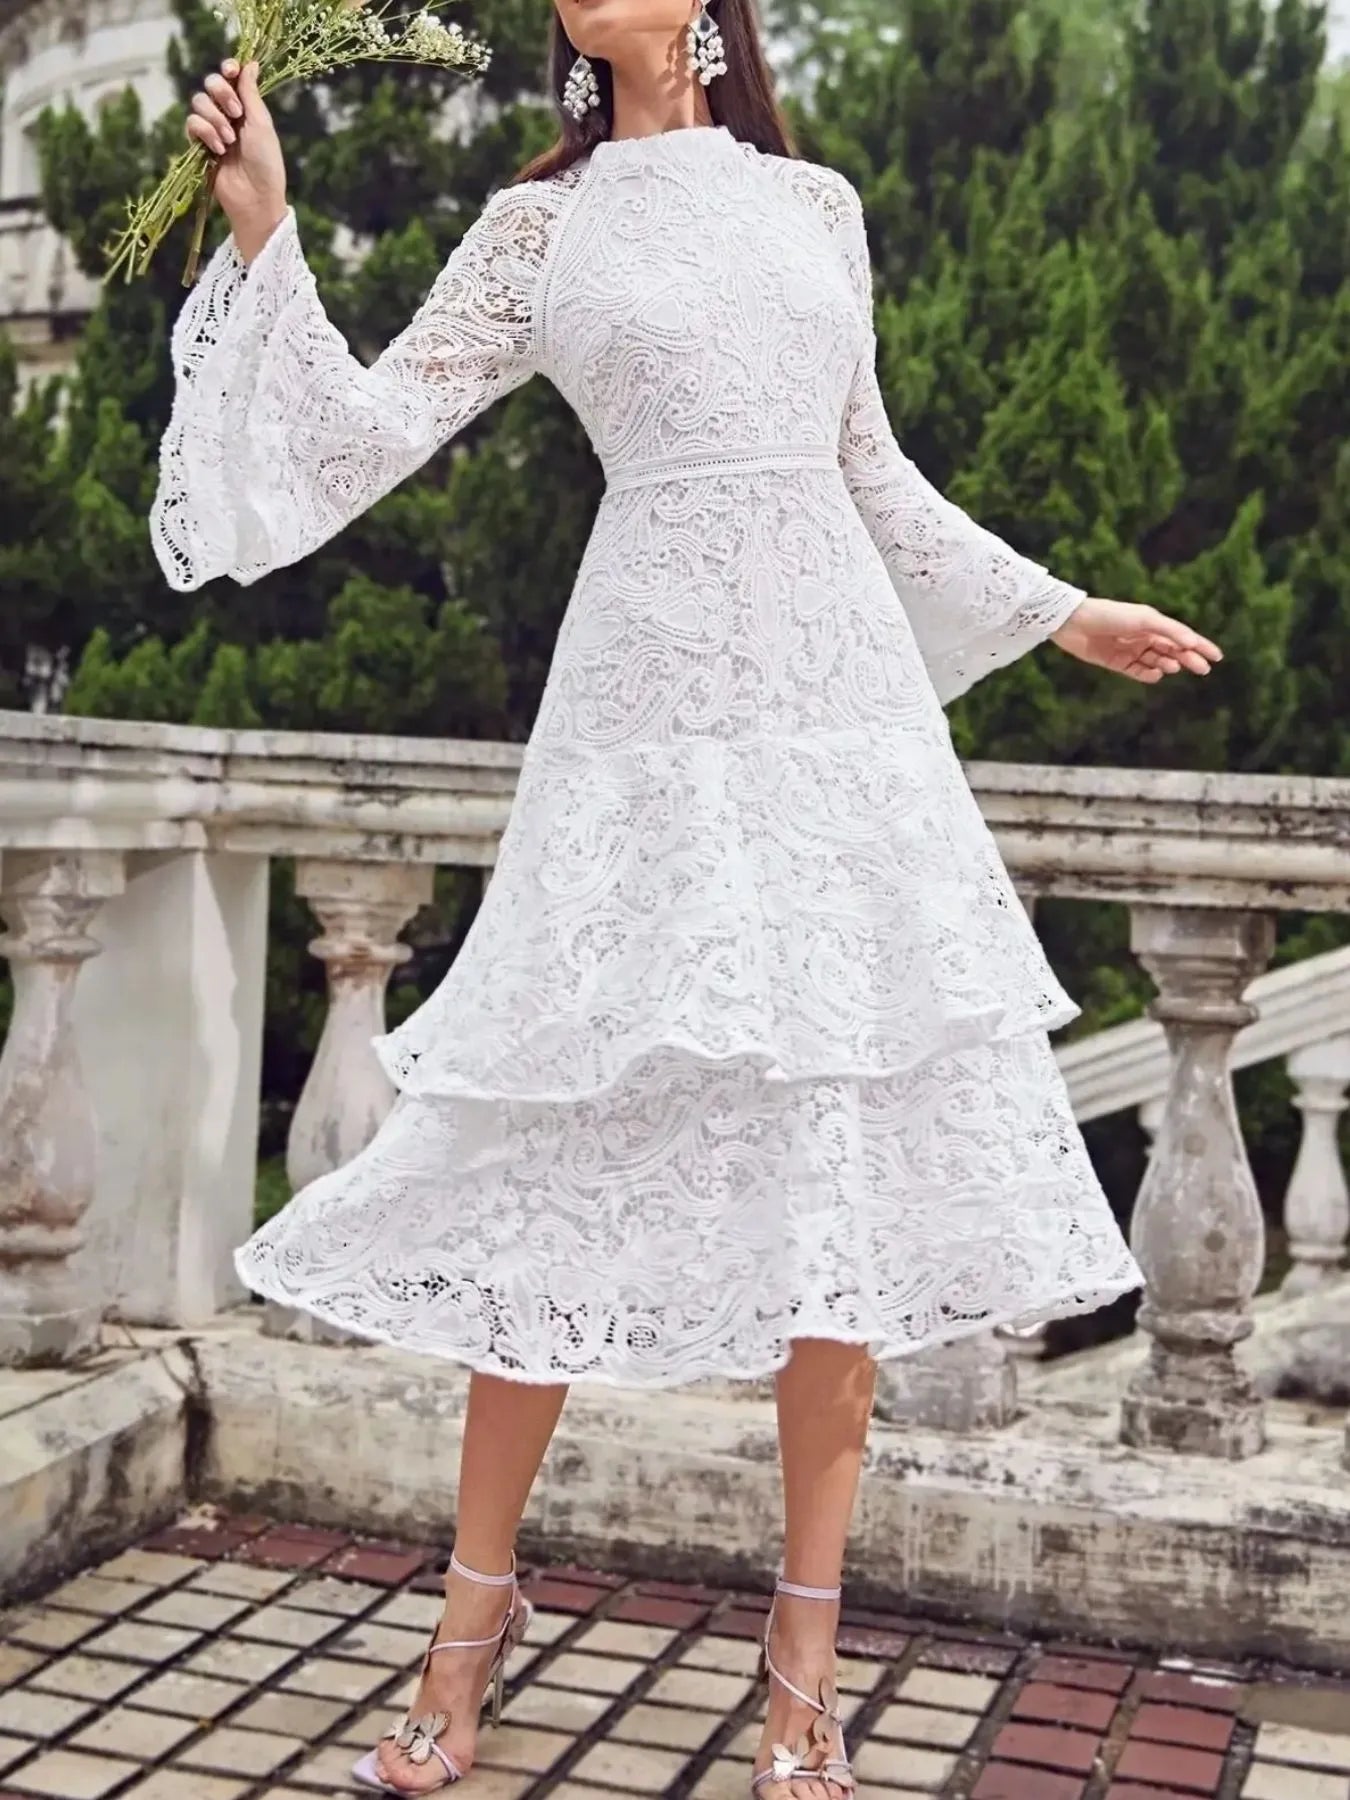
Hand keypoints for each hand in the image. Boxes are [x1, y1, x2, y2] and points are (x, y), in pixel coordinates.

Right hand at [186, 59, 286, 262]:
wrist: (255, 197)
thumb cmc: (265, 163)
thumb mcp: (261, 124)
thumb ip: (251, 93)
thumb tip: (251, 63)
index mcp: (247, 107)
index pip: (231, 77)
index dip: (228, 70)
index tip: (231, 71)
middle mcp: (228, 114)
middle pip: (211, 84)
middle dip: (222, 94)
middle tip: (237, 114)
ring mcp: (212, 128)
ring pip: (199, 103)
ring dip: (215, 119)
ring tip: (229, 141)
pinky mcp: (199, 144)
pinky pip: (191, 123)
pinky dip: (205, 133)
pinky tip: (218, 149)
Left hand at [1051, 597, 1221, 682]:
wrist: (1075, 623)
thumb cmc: (1111, 615)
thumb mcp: (1144, 620)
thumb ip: (1169, 631)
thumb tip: (1192, 642)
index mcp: (1153, 623)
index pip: (1183, 636)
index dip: (1201, 646)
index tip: (1217, 657)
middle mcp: (1144, 637)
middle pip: (1173, 651)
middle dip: (1190, 659)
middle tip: (1203, 670)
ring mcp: (1131, 650)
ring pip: (1158, 662)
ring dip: (1168, 665)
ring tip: (1173, 666)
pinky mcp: (1117, 663)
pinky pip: (1139, 672)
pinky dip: (1149, 674)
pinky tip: (1156, 674)